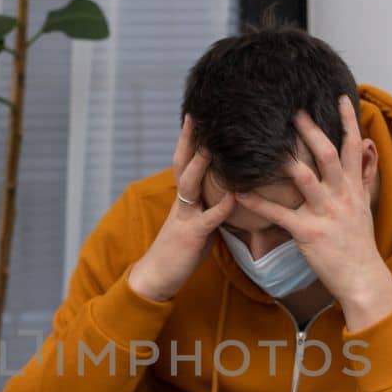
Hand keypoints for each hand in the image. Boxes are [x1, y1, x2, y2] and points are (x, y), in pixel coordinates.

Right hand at [128, 114, 235, 301]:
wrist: (157, 276)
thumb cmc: (180, 250)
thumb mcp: (197, 223)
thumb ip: (210, 206)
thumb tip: (230, 194)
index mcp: (184, 198)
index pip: (184, 162)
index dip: (189, 139)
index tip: (196, 116)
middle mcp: (182, 202)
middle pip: (183, 164)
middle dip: (190, 140)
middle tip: (197, 114)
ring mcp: (184, 217)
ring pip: (191, 185)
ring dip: (201, 165)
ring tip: (212, 145)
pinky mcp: (191, 236)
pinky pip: (207, 219)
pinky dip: (220, 208)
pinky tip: (234, 196)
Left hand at [233, 95, 391, 327]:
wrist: (363, 278)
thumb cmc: (359, 242)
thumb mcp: (366, 204)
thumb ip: (365, 174)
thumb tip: (370, 146)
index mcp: (353, 187)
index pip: (354, 146)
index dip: (348, 121)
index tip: (341, 96)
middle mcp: (341, 195)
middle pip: (327, 154)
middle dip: (311, 131)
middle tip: (293, 109)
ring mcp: (325, 213)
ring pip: (304, 177)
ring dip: (284, 159)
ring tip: (263, 141)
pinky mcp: (308, 233)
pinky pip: (279, 214)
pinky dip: (258, 203)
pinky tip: (239, 192)